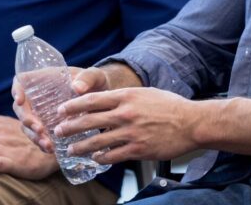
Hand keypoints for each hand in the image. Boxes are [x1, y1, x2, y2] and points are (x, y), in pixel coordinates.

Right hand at [12, 67, 94, 153]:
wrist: (103, 101)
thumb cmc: (96, 83)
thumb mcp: (94, 76)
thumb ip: (87, 78)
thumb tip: (77, 88)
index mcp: (43, 80)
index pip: (21, 82)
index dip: (17, 90)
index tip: (20, 101)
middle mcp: (37, 98)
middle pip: (21, 108)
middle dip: (28, 121)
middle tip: (40, 131)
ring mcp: (41, 114)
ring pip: (27, 126)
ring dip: (34, 136)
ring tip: (48, 145)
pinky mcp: (47, 127)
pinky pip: (38, 136)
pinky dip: (42, 144)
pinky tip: (52, 150)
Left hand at [56, 87, 199, 164]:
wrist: (191, 123)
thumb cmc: (170, 106)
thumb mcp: (145, 93)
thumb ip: (125, 98)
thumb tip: (105, 103)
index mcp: (127, 96)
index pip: (92, 100)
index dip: (73, 106)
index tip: (61, 111)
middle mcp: (126, 114)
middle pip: (89, 121)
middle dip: (70, 127)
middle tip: (59, 131)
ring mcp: (131, 133)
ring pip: (97, 142)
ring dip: (80, 147)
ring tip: (71, 149)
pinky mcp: (138, 150)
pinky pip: (112, 156)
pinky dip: (101, 158)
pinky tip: (95, 158)